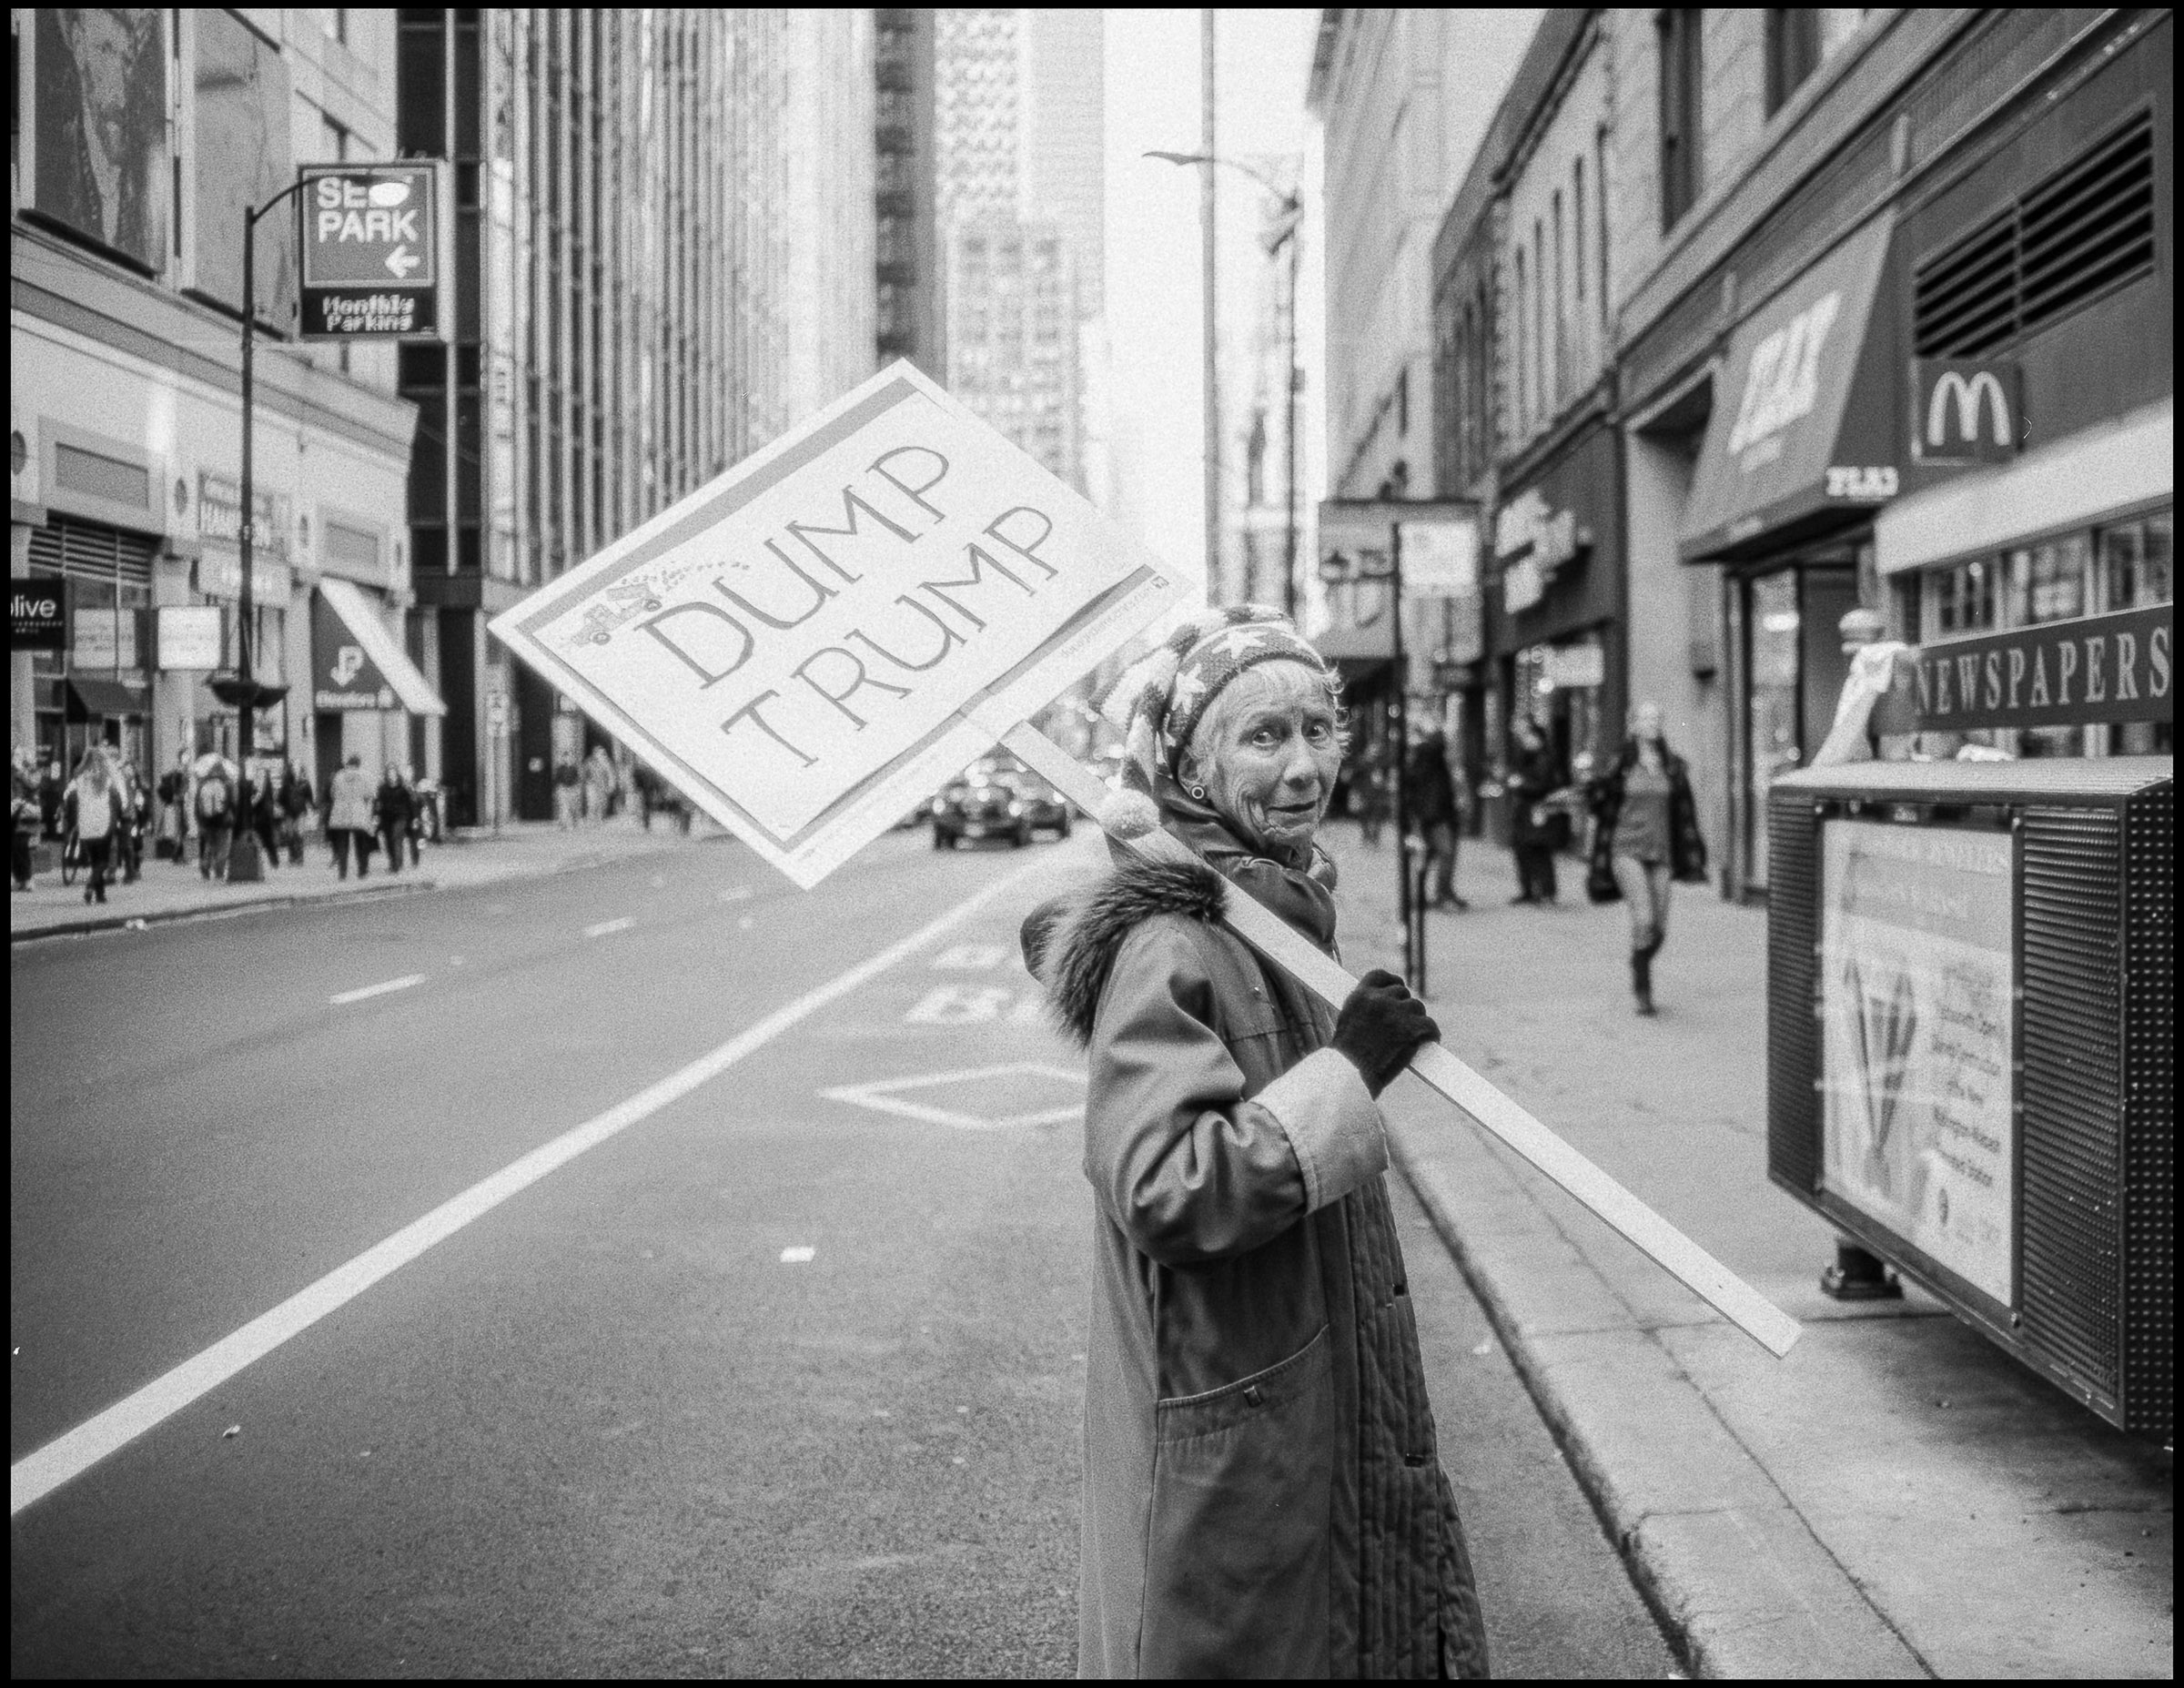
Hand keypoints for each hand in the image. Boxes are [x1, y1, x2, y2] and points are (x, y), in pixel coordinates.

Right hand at [1330, 968, 1438, 1097]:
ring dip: (1417, 1021)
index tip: (1398, 988)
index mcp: (1358, 997)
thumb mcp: (1346, 1026)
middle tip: (1406, 1024)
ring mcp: (1394, 1013)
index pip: (1380, 976)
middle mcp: (1377, 1000)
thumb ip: (1363, 1014)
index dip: (1392, 982)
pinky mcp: (1408, 1029)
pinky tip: (1432, 1040)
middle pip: (1402, 992)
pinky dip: (1432, 1034)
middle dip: (1405, 1007)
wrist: (1346, 1076)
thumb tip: (1382, 1016)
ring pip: (1417, 1008)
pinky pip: (1429, 1025)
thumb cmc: (1344, 1060)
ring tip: (1414, 1036)